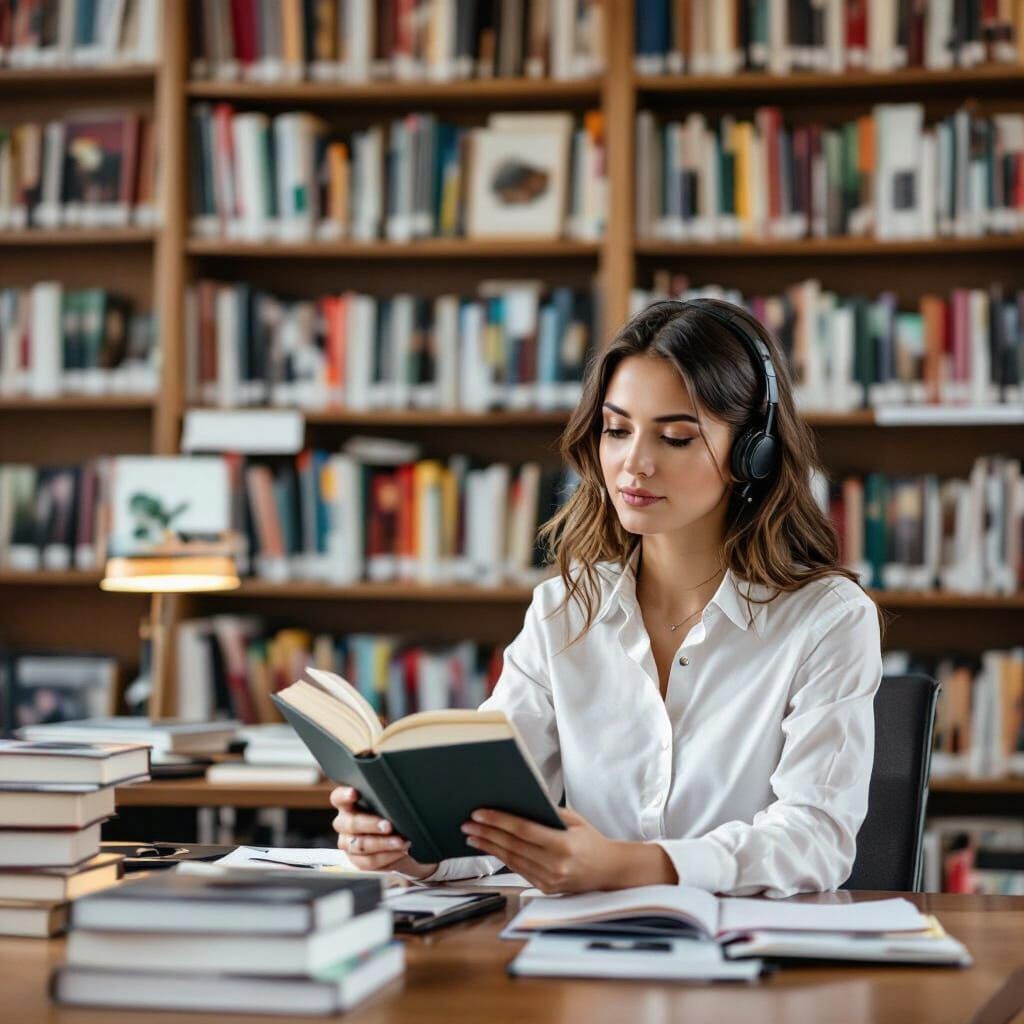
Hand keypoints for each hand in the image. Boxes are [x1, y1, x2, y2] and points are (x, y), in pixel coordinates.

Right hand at [329, 785, 437, 879]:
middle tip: (389, 825)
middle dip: (372, 824)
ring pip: (360, 845)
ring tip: (401, 841)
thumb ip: (387, 799)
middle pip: (351, 823)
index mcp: (348, 804)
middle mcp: (344, 823)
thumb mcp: (390, 805)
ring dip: (383, 844)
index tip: (354, 793)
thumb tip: (400, 794)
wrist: (401, 844)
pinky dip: (387, 857)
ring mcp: (348, 843)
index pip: (338, 797)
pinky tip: (399, 851)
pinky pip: (369, 861)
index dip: (344, 795)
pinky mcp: (357, 861)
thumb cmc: (393, 817)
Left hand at [460, 807, 626, 893]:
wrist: (609, 871)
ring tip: (472, 836)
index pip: (523, 831)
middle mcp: (555, 865)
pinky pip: (520, 870)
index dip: (499, 821)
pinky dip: (503, 858)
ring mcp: (550, 880)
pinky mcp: (546, 888)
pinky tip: (491, 848)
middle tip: (468, 824)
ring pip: (512, 860)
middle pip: (513, 846)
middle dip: (487, 834)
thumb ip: (549, 813)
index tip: (479, 814)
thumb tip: (520, 803)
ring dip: (490, 847)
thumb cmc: (592, 840)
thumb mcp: (575, 820)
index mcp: (563, 845)